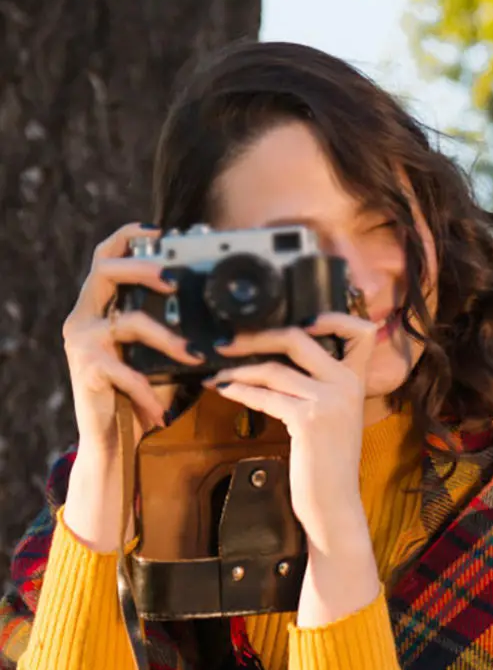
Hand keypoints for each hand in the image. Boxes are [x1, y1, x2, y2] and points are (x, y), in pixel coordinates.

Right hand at [59, 224, 198, 550]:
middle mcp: (85, 317)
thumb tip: (234, 319)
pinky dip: (149, 389)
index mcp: (103, 306)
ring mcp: (82, 342)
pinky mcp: (86, 370)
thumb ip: (182, 332)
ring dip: (166, 339)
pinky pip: (123, 371)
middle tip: (177, 278)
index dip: (129, 237)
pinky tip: (164, 408)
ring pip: (126, 323)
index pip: (107, 256)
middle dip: (144, 268)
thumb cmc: (144, 393)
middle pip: (105, 271)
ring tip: (195, 356)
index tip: (159, 230)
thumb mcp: (164, 357)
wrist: (113, 439)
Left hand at [206, 313, 381, 626]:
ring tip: (217, 370)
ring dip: (238, 367)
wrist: (333, 506)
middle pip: (299, 337)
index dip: (330, 315)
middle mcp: (348, 385)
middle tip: (228, 340)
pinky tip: (223, 389)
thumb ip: (318, 388)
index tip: (296, 318)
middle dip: (257, 335)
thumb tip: (276, 364)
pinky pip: (265, 393)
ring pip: (275, 367)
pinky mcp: (309, 419)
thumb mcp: (332, 419)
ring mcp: (330, 401)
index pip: (358, 330)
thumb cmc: (326, 465)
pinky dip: (239, 389)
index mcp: (358, 381)